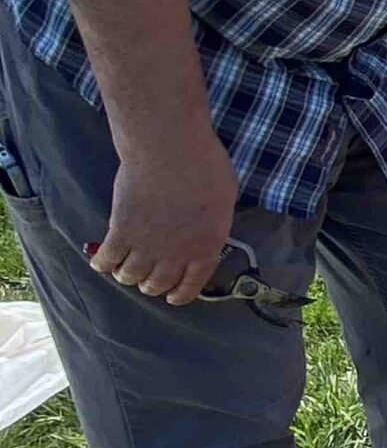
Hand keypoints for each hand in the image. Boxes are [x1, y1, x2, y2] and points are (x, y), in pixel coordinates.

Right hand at [93, 127, 238, 304]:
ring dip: (127, 276)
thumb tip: (204, 228)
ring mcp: (146, 245)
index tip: (173, 297)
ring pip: (130, 276)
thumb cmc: (204, 165)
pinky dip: (101, 263)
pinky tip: (100, 261)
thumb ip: (212, 222)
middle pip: (158, 284)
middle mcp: (176, 254)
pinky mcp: (120, 232)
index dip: (180, 294)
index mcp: (206, 246)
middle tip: (147, 279)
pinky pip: (107, 258)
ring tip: (124, 269)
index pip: (192, 285)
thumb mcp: (225, 199)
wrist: (170, 149)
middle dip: (152, 285)